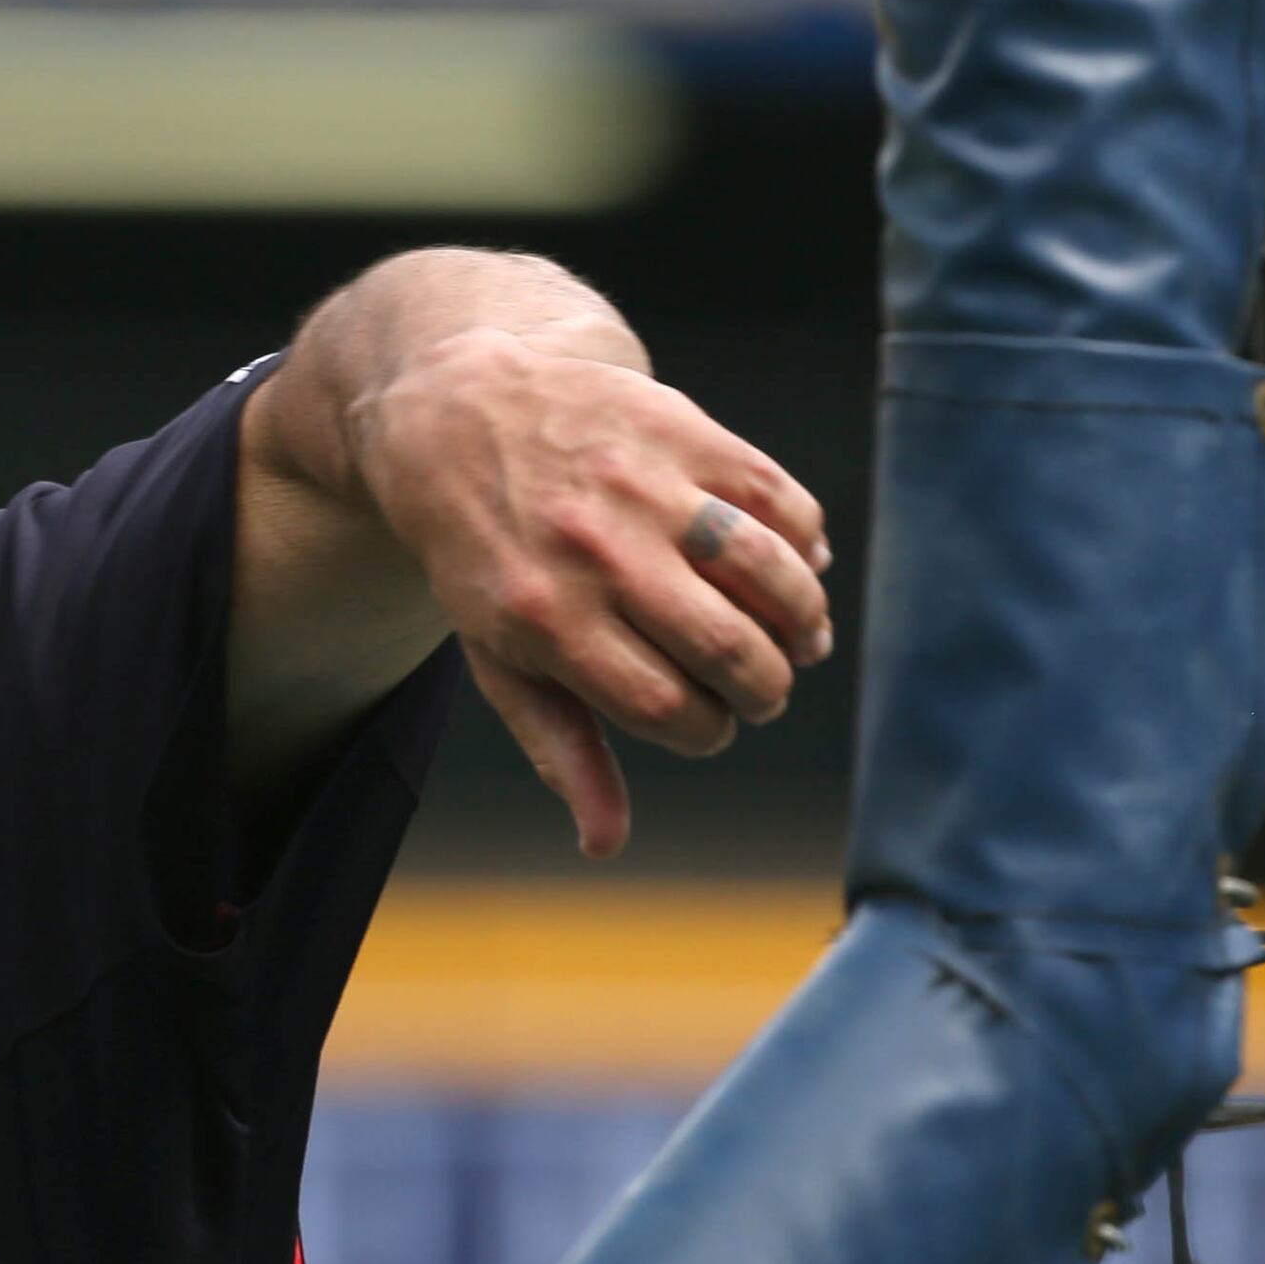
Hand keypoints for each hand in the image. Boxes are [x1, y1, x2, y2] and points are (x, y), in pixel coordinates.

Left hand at [351, 328, 833, 859]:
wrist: (459, 419)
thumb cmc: (486, 561)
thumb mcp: (500, 657)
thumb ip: (560, 748)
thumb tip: (605, 844)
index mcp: (548, 622)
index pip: (669, 708)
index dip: (708, 728)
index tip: (710, 722)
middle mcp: (599, 554)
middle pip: (728, 648)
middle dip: (764, 688)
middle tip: (764, 690)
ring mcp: (644, 488)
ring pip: (768, 572)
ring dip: (803, 620)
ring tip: (800, 641)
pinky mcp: (684, 431)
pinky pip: (779, 500)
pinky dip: (805, 543)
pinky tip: (798, 569)